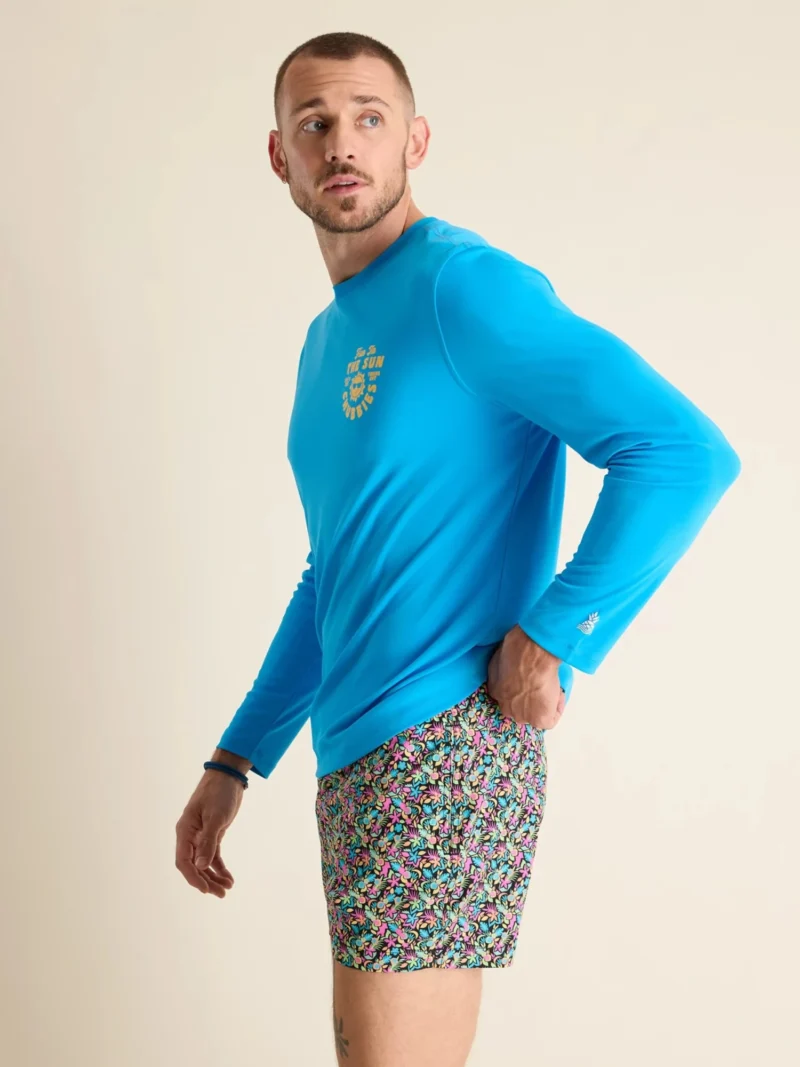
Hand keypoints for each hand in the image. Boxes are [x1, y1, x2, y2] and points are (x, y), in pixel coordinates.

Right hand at [175, 769, 243, 896]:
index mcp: (185, 831)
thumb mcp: (215, 817)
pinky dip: (219, 867)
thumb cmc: (219, 793)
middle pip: (193, 866)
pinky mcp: (212, 834)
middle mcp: (190, 836)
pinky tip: (228, 878)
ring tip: (227, 888)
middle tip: (221, 894)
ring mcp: (200, 836)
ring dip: (213, 877)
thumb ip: (208, 842)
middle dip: (206, 881)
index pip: (184, 861)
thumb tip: (200, 866)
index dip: (193, 878)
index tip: (206, 890)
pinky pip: (213, 856)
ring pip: (203, 863)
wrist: (228, 776)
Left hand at [486, 624, 565, 729]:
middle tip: (542, 683)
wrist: (531, 654)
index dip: (521, 687)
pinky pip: (551, 719)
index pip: (508, 695)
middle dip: (530, 699)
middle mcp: (506, 707)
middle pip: (519, 708)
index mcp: (495, 690)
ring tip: (552, 685)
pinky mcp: (539, 720)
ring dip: (544, 703)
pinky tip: (558, 692)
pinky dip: (557, 707)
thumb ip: (503, 667)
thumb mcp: (502, 656)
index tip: (530, 679)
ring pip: (534, 714)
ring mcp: (522, 715)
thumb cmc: (518, 648)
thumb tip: (512, 668)